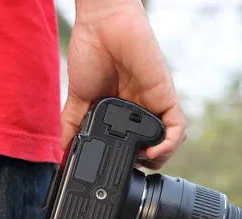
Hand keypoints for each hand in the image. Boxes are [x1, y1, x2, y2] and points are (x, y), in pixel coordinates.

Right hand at [61, 0, 186, 169]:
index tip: (118, 169)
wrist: (101, 26)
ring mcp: (155, 105)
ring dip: (162, 157)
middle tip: (131, 167)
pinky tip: (154, 151)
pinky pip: (177, 127)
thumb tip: (63, 150)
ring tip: (144, 161)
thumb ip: (72, 123)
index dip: (130, 161)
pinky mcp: (165, 96)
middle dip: (147, 163)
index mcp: (123, 113)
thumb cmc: (90, 53)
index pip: (134, 145)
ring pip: (171, 141)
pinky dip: (170, 144)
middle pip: (156, 147)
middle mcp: (142, 111)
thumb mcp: (77, 97)